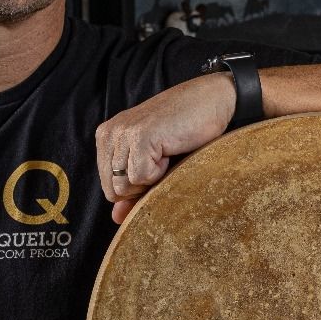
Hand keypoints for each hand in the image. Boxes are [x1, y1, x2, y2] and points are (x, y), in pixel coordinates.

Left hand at [96, 74, 235, 223]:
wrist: (212, 100)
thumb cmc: (187, 129)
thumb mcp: (154, 162)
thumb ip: (133, 189)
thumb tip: (116, 219)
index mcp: (107, 137)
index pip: (109, 187)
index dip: (136, 187)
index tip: (155, 162)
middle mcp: (110, 133)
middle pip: (115, 190)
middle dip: (143, 185)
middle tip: (163, 157)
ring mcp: (123, 134)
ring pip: (126, 186)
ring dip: (153, 177)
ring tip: (167, 151)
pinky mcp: (140, 137)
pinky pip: (141, 177)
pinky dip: (161, 170)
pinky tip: (171, 148)